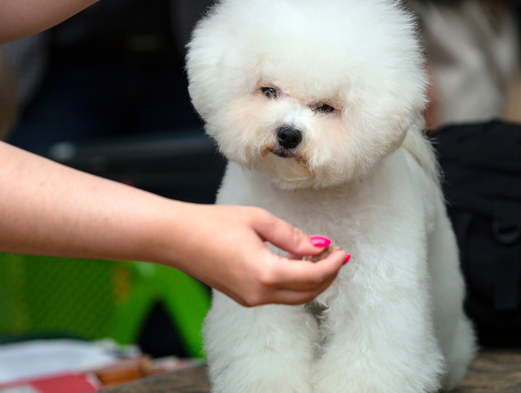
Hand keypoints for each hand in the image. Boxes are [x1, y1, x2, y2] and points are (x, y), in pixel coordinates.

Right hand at [170, 205, 347, 306]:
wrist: (176, 238)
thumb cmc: (213, 223)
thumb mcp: (259, 220)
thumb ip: (293, 236)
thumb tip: (319, 246)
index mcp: (265, 273)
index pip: (313, 276)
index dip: (333, 264)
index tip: (344, 251)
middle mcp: (259, 293)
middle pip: (308, 293)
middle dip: (328, 275)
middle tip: (336, 254)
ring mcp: (251, 299)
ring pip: (294, 297)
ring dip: (312, 280)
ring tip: (319, 256)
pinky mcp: (244, 298)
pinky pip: (278, 294)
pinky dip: (294, 282)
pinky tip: (297, 261)